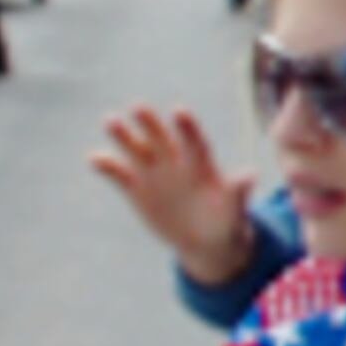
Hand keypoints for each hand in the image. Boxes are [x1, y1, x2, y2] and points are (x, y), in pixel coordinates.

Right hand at [86, 105, 254, 284]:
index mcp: (201, 163)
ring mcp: (154, 172)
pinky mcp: (136, 187)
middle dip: (150, 123)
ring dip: (123, 135)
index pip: (194, 141)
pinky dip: (107, 165)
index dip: (187, 127)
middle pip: (161, 137)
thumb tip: (251, 175)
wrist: (203, 239)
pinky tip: (94, 158)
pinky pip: (119, 173)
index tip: (178, 111)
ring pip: (137, 148)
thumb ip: (238, 192)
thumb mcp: (234, 209)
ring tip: (110, 120)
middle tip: (137, 106)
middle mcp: (175, 161)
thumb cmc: (225, 219)